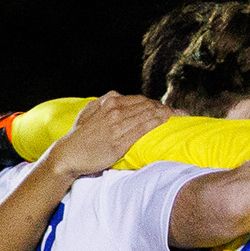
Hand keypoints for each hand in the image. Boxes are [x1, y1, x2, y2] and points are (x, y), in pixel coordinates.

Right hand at [44, 91, 169, 178]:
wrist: (68, 154)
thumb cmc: (79, 136)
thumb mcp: (89, 111)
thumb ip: (102, 102)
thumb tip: (114, 96)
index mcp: (108, 101)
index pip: (140, 100)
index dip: (156, 104)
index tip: (168, 109)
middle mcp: (114, 108)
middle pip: (148, 105)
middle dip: (167, 108)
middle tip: (182, 113)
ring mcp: (118, 123)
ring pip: (148, 114)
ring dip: (167, 114)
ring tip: (181, 117)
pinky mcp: (120, 139)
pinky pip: (144, 127)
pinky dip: (158, 122)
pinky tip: (168, 122)